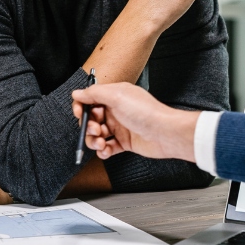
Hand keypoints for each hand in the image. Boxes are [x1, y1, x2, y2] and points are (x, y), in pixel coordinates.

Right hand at [72, 83, 198, 160]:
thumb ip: (95, 94)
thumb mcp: (117, 96)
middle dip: (88, 127)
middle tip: (96, 130)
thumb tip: (77, 93)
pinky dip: (103, 151)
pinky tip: (106, 150)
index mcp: (114, 96)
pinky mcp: (124, 142)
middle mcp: (116, 111)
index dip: (81, 107)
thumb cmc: (147, 113)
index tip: (79, 114)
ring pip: (97, 135)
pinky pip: (107, 148)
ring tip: (101, 144)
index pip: (90, 100)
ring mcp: (120, 127)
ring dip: (94, 141)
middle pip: (91, 119)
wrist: (166, 133)